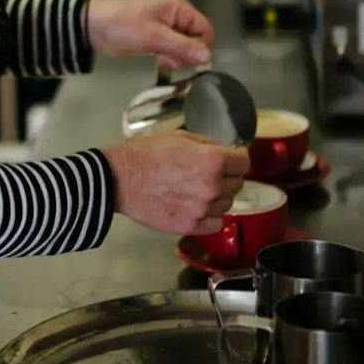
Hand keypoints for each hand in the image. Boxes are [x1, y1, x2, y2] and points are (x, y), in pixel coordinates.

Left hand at [87, 0, 213, 71]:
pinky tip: (156, 60)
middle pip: (196, 41)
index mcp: (180, 9)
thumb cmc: (124, 26)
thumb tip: (208, 58)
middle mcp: (177, 17)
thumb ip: (182, 47)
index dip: (200, 47)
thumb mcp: (154, 37)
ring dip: (176, 58)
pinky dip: (168, 58)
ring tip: (159, 59)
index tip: (187, 59)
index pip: (205, 30)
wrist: (94, 27)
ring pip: (185, 49)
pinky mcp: (157, 40)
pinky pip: (172, 52)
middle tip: (167, 58)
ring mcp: (167, 29)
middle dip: (185, 54)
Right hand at [103, 131, 249, 234]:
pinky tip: (197, 206)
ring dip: (218, 196)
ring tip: (198, 190)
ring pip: (227, 204)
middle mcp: (213, 187)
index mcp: (213, 161)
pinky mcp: (191, 226)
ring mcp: (203, 210)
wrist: (118, 179)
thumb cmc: (146, 152)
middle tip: (210, 173)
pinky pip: (215, 223)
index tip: (232, 158)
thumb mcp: (180, 136)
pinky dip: (210, 215)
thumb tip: (225, 153)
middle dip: (228, 176)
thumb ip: (207, 146)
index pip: (244, 162)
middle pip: (237, 184)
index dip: (238, 158)